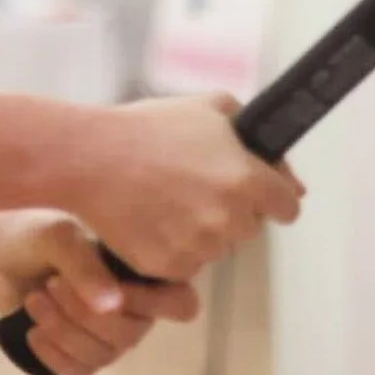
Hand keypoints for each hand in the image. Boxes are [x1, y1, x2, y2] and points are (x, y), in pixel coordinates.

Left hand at [0, 209, 200, 374]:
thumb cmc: (36, 236)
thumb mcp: (60, 238)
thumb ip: (87, 266)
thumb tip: (114, 306)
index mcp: (141, 273)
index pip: (181, 304)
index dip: (153, 304)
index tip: (112, 286)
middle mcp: (134, 308)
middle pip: (132, 334)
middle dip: (86, 313)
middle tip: (51, 285)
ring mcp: (108, 334)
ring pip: (105, 354)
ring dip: (64, 330)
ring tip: (34, 300)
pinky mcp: (80, 353)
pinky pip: (82, 370)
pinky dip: (55, 355)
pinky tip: (33, 332)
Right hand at [70, 93, 303, 283]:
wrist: (87, 158)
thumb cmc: (145, 129)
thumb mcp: (206, 108)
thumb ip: (249, 131)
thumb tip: (283, 170)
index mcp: (246, 179)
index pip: (287, 207)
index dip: (273, 198)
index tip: (258, 196)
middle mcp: (229, 217)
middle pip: (248, 229)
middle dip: (230, 212)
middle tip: (192, 189)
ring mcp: (199, 246)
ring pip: (215, 248)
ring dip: (200, 233)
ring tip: (165, 202)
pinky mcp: (168, 266)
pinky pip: (184, 265)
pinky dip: (171, 249)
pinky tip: (149, 220)